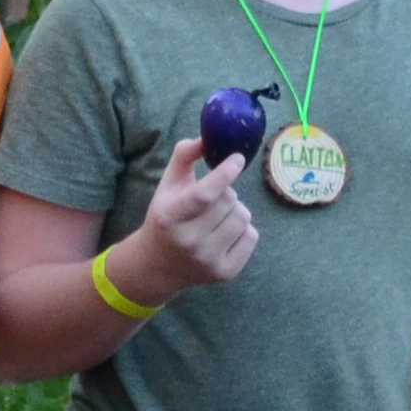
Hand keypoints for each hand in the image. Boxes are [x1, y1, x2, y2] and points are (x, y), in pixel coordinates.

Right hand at [124, 136, 258, 298]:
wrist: (159, 265)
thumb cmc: (166, 217)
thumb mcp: (167, 185)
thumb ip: (183, 157)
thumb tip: (206, 137)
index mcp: (170, 217)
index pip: (204, 195)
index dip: (224, 174)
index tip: (237, 159)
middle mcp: (188, 241)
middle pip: (229, 201)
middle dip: (225, 194)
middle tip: (211, 201)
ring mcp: (208, 260)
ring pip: (243, 217)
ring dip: (235, 210)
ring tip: (217, 218)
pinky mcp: (225, 273)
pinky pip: (252, 236)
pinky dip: (243, 230)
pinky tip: (224, 234)